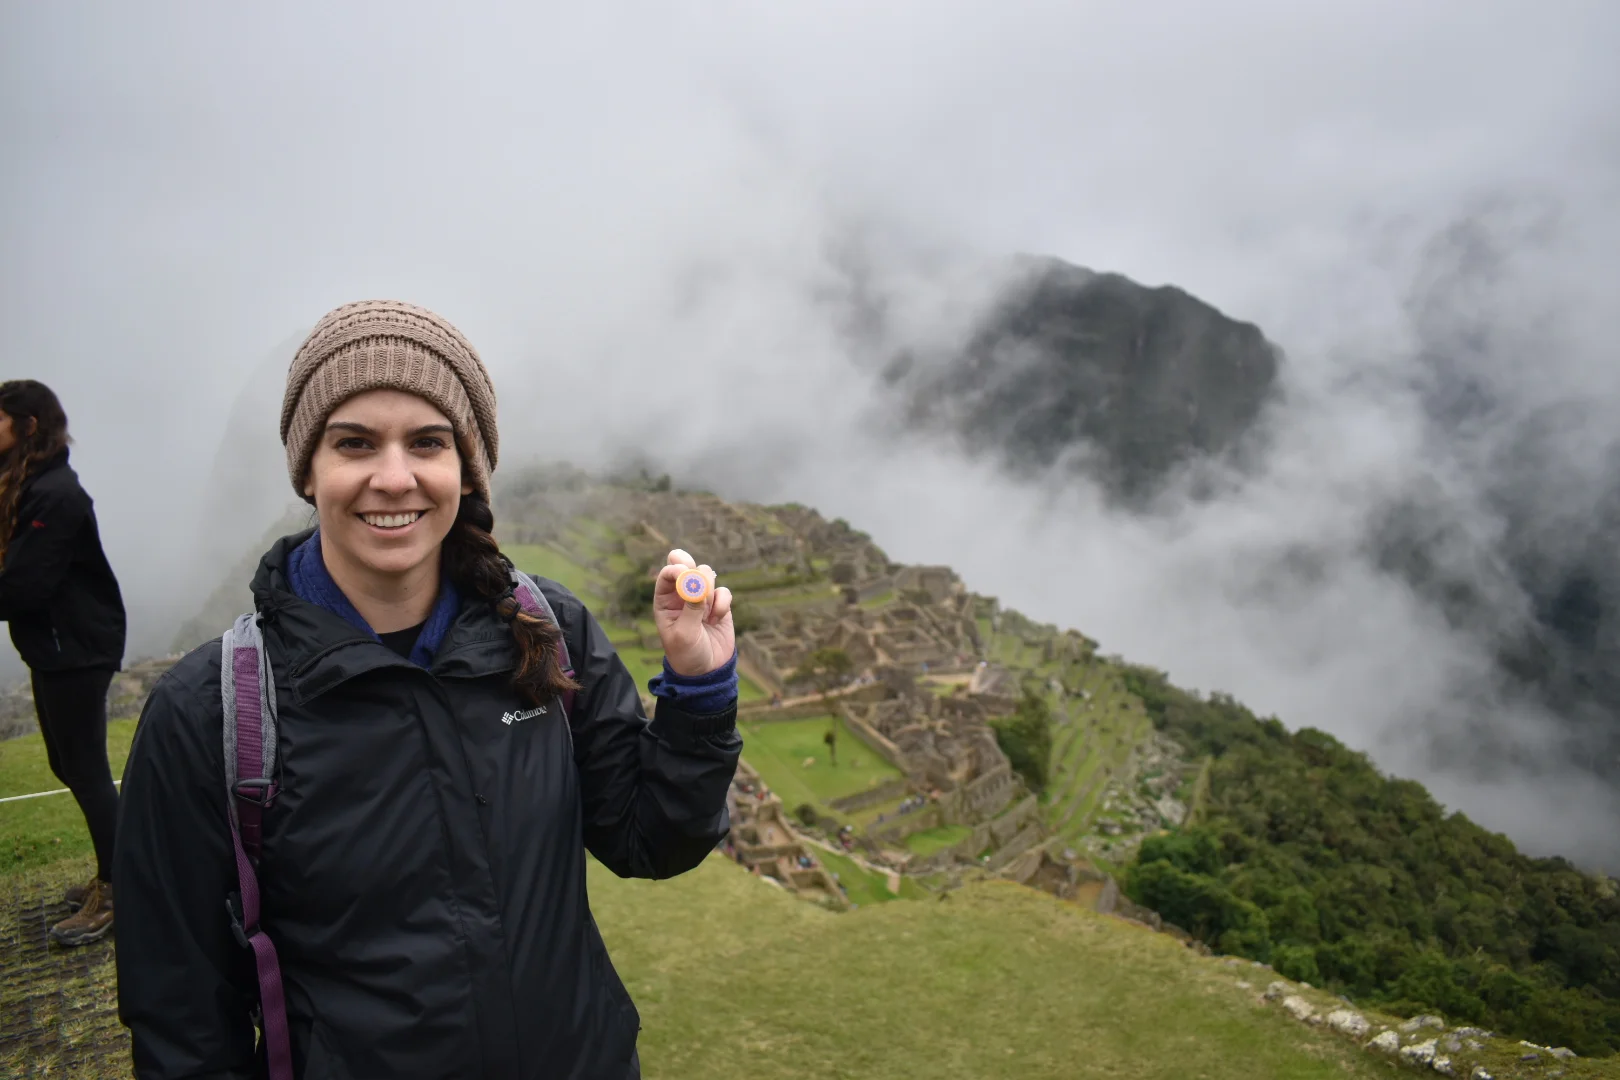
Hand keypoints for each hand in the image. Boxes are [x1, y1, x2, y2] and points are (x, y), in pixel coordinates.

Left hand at [653, 549, 734, 676]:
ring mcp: (701, 598)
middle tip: (696, 576)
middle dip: (692, 568)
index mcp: (665, 600)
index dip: (676, 569)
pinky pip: (724, 591)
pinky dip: (722, 603)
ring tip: (706, 615)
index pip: (668, 573)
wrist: (707, 671)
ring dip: (709, 592)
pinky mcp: (719, 605)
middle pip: (686, 564)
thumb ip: (691, 608)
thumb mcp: (684, 634)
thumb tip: (697, 582)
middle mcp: (682, 595)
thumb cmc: (687, 654)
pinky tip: (716, 620)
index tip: (685, 574)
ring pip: (707, 575)